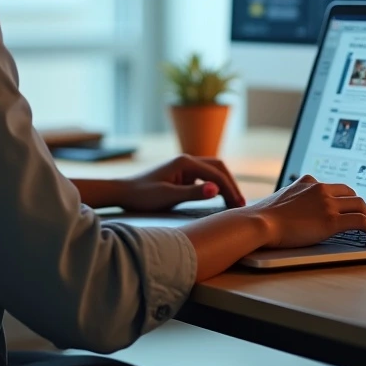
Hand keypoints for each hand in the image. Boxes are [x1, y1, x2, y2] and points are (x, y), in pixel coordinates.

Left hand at [115, 155, 245, 211]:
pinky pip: (205, 177)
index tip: (239, 205)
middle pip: (218, 167)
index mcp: (185, 162)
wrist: (124, 192)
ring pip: (213, 171)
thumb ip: (193, 193)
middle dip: (231, 184)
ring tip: (234, 202)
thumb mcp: (168, 197)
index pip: (216, 174)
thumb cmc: (143, 195)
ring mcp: (185, 166)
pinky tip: (220, 198)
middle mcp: (187, 160)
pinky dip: (216, 185)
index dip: (230, 189)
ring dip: (225, 184)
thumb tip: (216, 190)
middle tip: (241, 203)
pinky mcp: (182, 174)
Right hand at [248, 175, 365, 248]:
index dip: (344, 199)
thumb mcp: (281, 199)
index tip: (347, 207)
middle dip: (359, 206)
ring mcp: (327, 204)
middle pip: (351, 193)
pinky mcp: (332, 221)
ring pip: (361, 205)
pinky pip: (362, 222)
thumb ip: (294, 199)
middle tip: (362, 219)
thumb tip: (295, 209)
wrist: (259, 222)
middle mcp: (320, 189)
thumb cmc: (264, 216)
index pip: (334, 187)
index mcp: (308, 182)